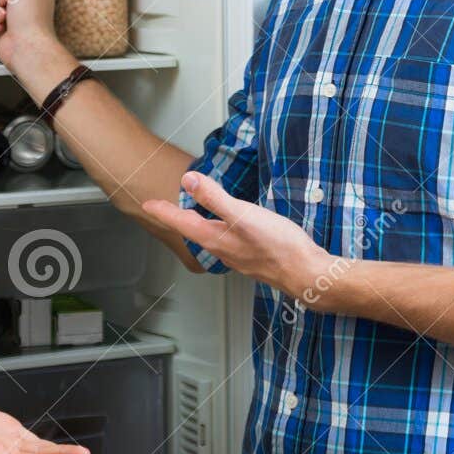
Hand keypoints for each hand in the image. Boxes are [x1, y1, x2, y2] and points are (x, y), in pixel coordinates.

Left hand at [142, 171, 335, 301]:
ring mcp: (238, 256)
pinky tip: (230, 228)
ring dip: (199, 225)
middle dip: (178, 220)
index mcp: (215, 238)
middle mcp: (222, 250)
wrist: (306, 273)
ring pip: (210, 238)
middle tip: (165, 210)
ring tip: (193, 215)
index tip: (147, 205)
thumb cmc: (277, 246)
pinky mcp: (254, 257)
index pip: (181, 222)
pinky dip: (220, 230)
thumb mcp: (242, 214)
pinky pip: (228, 241)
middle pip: (193, 232)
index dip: (163, 211)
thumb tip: (188, 180)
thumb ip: (214, 197)